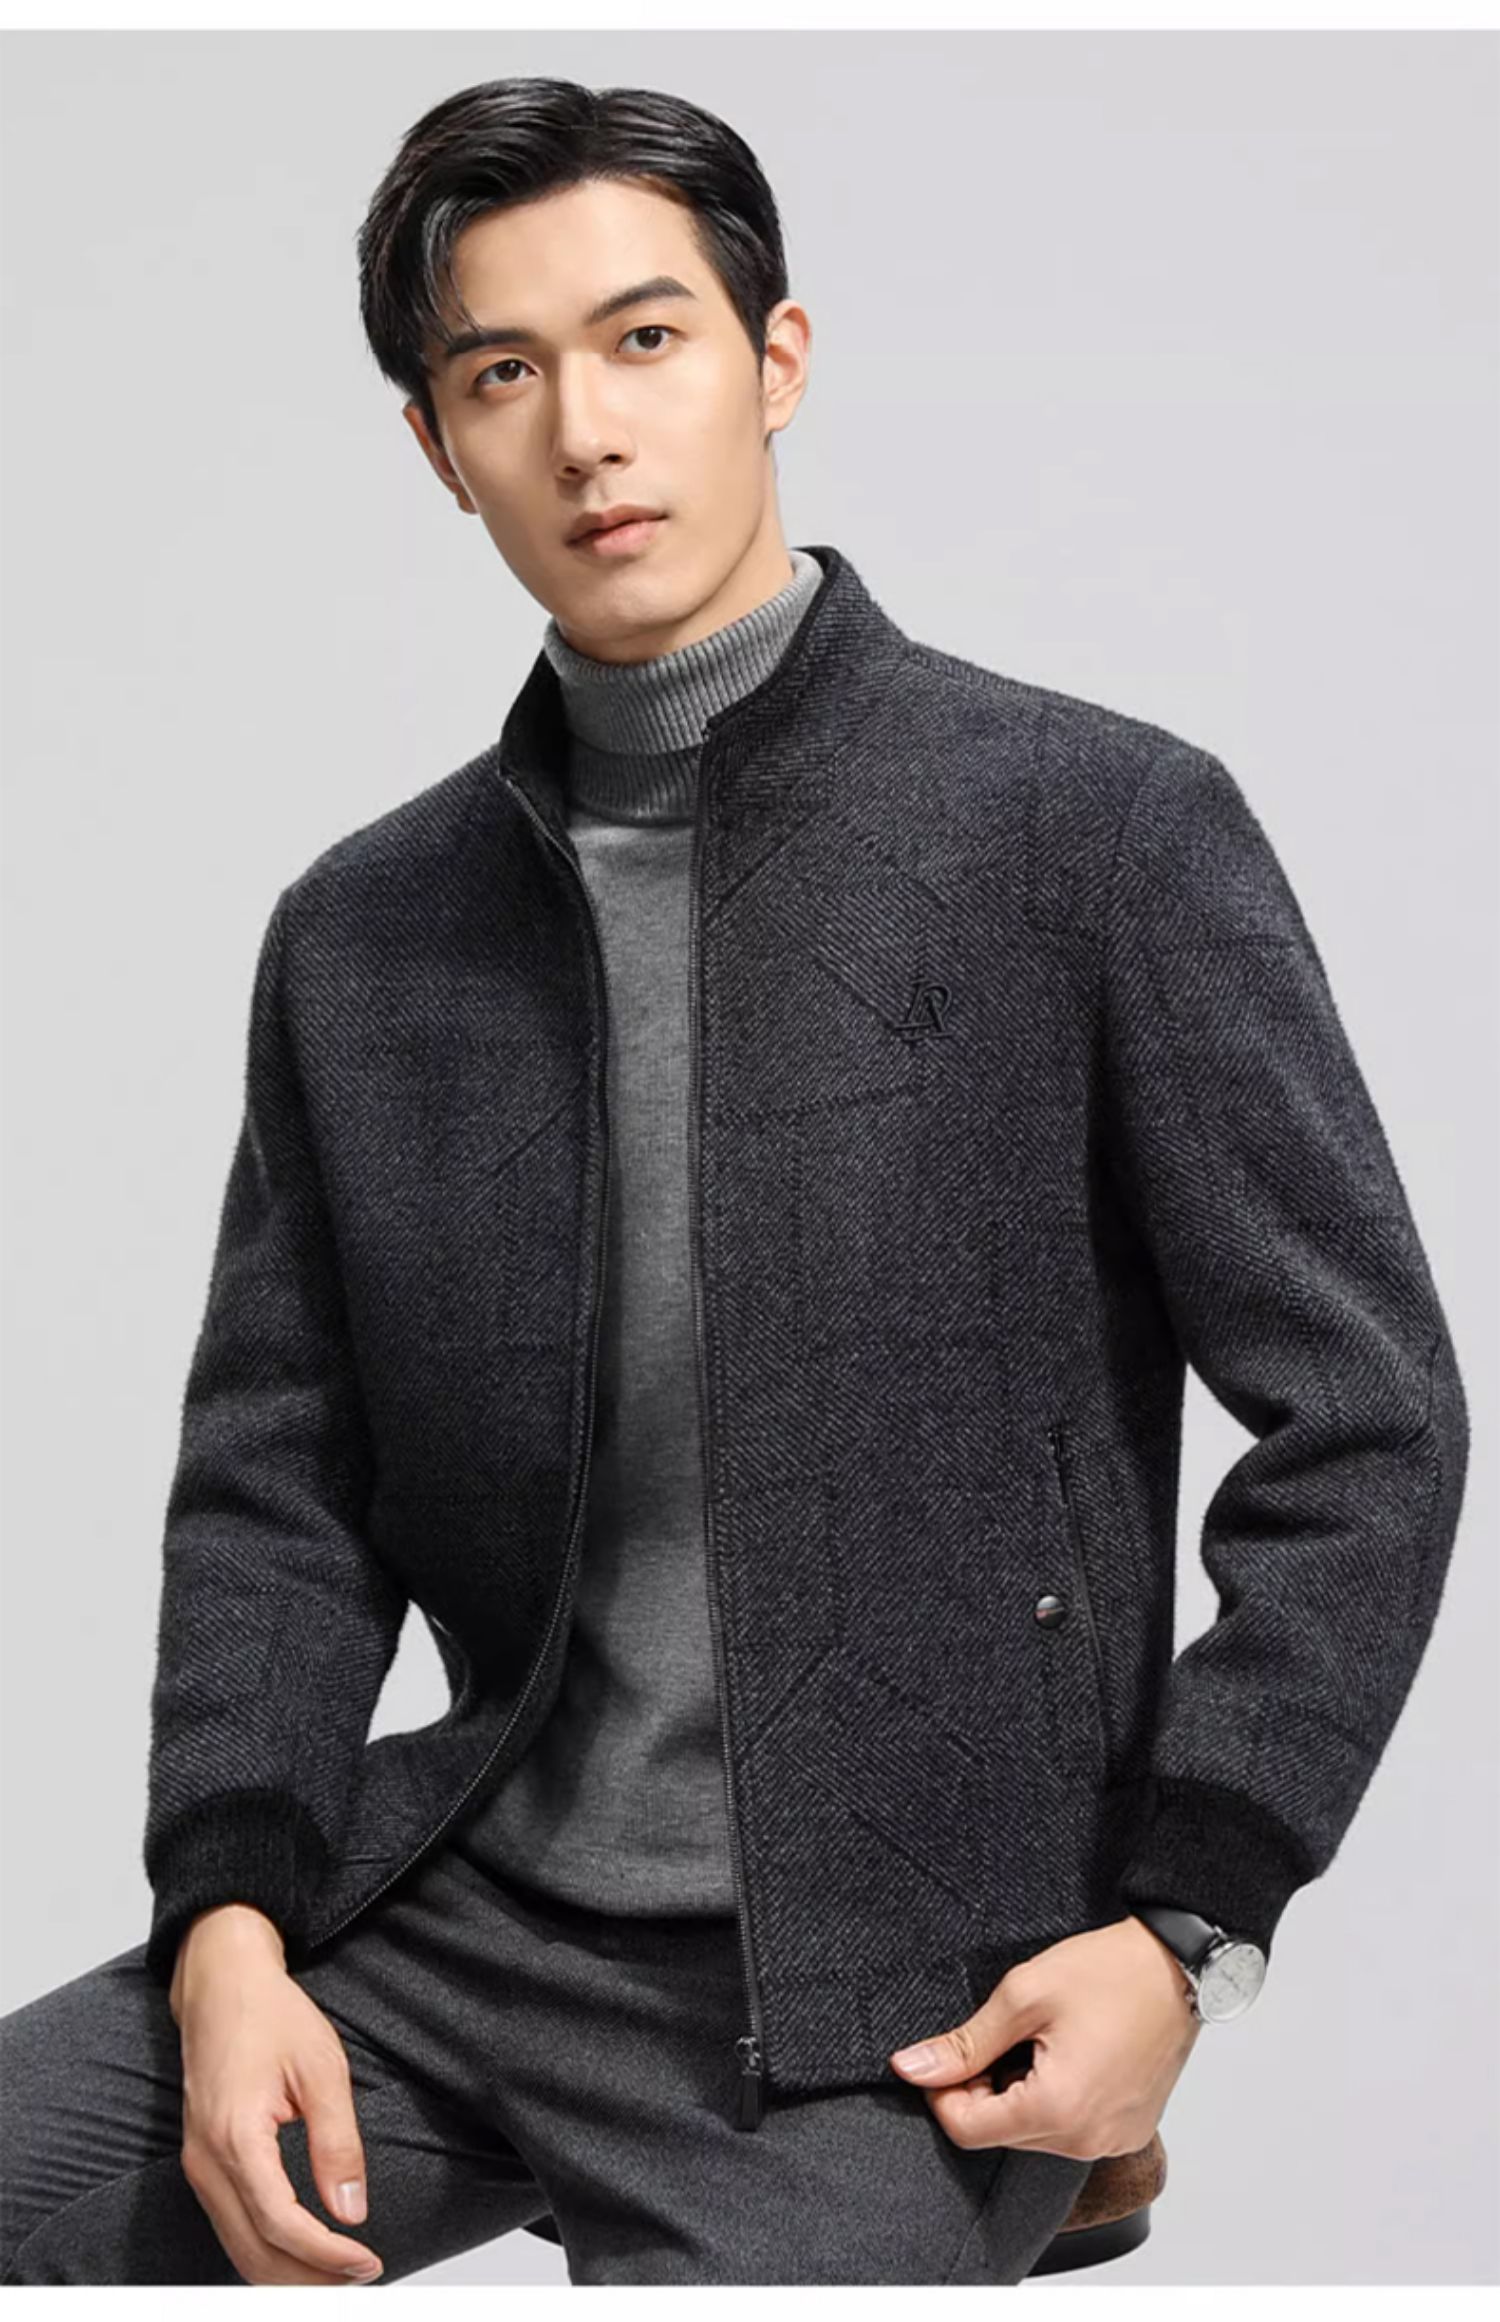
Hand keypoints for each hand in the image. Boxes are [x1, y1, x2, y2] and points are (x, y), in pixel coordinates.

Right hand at [171, 1904, 385, 2284]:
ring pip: (237, 2248)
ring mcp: (197, 2165)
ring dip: (287, 2272)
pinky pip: (230, 2226)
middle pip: (253, 2252)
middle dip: (308, 2279)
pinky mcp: (201, 2162)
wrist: (220, 1982)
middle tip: (361, 2279)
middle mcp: (206, 2161)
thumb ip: (337, 2142)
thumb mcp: (322, 2067)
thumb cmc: (270, 2014)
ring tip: (340, 2274)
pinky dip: (266, 2250)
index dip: (325, 2255)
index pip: (280, 2224)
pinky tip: (303, 2251)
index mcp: (235, 2137)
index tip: (367, 2262)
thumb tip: (351, 2211)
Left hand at [888, 1913, 1200, 2160]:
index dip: (943, 2093)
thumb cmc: (1110, 1973)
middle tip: (997, 2039)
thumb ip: (965, 2042)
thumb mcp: (1024, 1995)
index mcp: (1057, 2110)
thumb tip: (912, 2068)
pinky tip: (1065, 2059)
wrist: (1176, 1967)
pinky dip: (1054, 2102)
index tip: (948, 2056)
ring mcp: (1112, 2140)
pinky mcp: (1128, 2132)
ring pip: (1033, 2136)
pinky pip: (1070, 2132)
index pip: (967, 2131)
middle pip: (999, 2136)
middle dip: (982, 2092)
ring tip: (1036, 2044)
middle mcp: (1087, 2140)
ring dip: (1018, 2096)